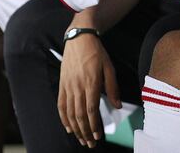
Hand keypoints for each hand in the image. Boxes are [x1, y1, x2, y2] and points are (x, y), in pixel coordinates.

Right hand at [58, 33, 120, 147]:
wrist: (79, 38)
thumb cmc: (97, 52)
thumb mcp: (109, 67)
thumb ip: (113, 87)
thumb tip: (118, 106)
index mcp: (91, 82)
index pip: (91, 109)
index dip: (94, 125)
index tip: (98, 136)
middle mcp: (78, 86)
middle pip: (79, 115)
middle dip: (85, 132)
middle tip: (91, 144)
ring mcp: (68, 86)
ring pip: (70, 113)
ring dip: (76, 128)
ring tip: (82, 139)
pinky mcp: (62, 84)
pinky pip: (61, 105)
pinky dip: (64, 118)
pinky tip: (69, 127)